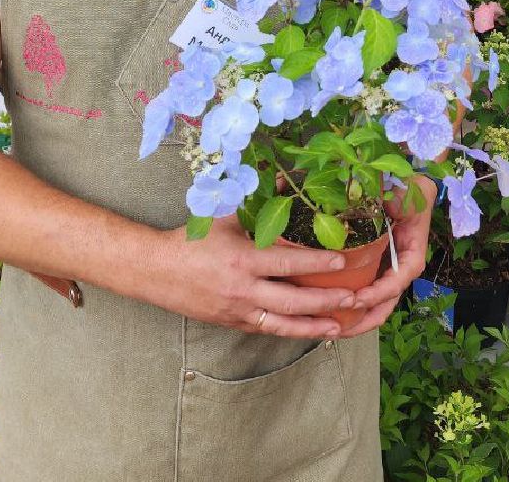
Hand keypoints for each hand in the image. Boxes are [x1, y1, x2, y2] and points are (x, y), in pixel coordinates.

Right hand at [147, 216, 357, 339]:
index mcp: (242, 260)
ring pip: (283, 324)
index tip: (342, 260)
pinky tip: (311, 331)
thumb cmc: (192, 240)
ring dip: (313, 325)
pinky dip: (292, 332)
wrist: (155, 270)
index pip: (288, 264)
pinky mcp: (233, 323)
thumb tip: (286, 178)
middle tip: (354, 298)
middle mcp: (242, 290)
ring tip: (340, 324)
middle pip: (291, 301)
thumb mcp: (225, 215)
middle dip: (325, 300)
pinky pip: (268, 330)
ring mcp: (238, 310)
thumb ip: (257, 200)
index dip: (317, 264)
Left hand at [344, 175, 436, 334]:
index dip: (376, 294)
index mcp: (411, 258)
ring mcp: (387, 274)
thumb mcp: (409, 198)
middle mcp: (400, 271)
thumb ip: (401, 202)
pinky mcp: (375, 271)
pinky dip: (351, 307)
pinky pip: (365, 294)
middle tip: (339, 329)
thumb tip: (385, 204)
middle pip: (384, 305)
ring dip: (355, 321)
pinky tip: (330, 314)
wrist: (410, 189)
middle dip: (363, 321)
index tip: (355, 299)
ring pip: (374, 306)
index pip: (395, 283)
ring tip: (331, 330)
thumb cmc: (409, 194)